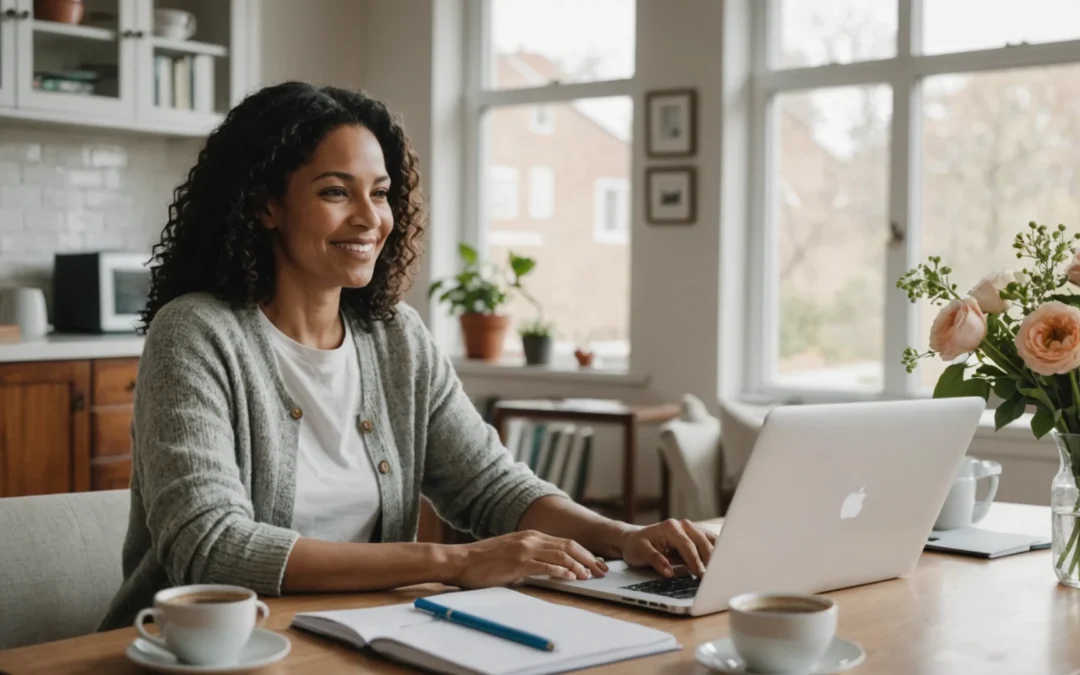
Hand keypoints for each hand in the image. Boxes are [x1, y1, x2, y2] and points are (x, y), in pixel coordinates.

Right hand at [447, 530, 608, 588]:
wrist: (461, 560)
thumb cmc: (484, 560)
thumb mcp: (512, 552)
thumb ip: (530, 557)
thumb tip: (548, 569)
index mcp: (531, 536)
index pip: (565, 542)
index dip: (584, 552)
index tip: (596, 563)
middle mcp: (530, 539)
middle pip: (568, 546)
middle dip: (588, 558)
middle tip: (602, 570)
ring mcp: (524, 549)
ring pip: (560, 555)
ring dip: (578, 565)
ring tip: (590, 575)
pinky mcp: (517, 562)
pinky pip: (544, 566)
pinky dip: (560, 571)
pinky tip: (570, 577)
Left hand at [620, 519, 716, 577]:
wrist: (634, 538)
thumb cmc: (636, 546)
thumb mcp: (639, 552)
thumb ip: (655, 560)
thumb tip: (669, 571)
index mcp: (670, 527)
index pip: (687, 546)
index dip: (695, 561)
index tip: (701, 575)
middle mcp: (682, 525)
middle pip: (702, 542)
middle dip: (709, 559)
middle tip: (714, 576)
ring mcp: (690, 528)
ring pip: (708, 540)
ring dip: (715, 554)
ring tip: (721, 570)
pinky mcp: (694, 534)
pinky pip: (708, 541)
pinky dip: (716, 549)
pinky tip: (722, 561)